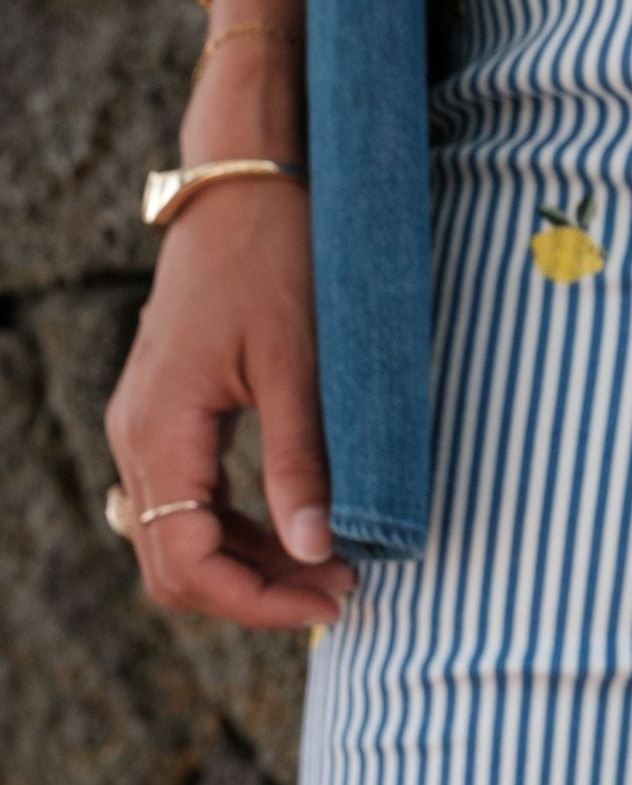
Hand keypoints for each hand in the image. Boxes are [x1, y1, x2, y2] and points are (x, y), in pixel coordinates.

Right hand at [104, 39, 354, 629]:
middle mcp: (136, 436)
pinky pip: (190, 496)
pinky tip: (300, 523)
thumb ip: (301, 462)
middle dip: (254, 591)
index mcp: (159, 429)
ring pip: (180, 534)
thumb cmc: (276, 259)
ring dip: (249, 561)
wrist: (245, 183)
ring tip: (333, 564)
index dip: (256, 600)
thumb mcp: (300, 365)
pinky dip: (240, 523)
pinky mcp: (167, 410)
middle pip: (173, 563)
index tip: (332, 599)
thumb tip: (316, 552)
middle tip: (342, 590)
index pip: (185, 561)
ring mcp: (145, 423)